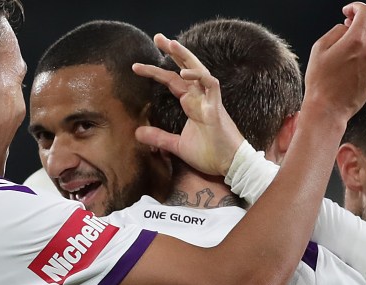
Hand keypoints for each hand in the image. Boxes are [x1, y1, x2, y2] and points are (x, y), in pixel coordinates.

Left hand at [132, 33, 244, 175]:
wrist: (229, 166)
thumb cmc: (209, 154)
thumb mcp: (178, 146)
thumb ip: (159, 138)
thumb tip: (137, 132)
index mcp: (191, 103)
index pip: (172, 80)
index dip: (156, 71)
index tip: (136, 67)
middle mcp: (200, 98)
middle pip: (185, 67)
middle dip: (172, 51)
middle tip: (157, 36)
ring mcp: (209, 101)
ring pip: (199, 70)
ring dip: (185, 56)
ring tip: (170, 43)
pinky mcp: (217, 108)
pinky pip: (211, 85)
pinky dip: (198, 77)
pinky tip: (184, 72)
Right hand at [302, 2, 365, 120]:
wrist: (328, 109)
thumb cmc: (320, 83)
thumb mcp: (318, 49)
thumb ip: (335, 32)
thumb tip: (345, 27)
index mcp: (355, 41)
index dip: (356, 6)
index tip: (347, 11)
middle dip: (364, 15)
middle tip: (350, 20)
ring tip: (354, 36)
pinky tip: (357, 51)